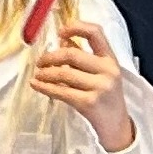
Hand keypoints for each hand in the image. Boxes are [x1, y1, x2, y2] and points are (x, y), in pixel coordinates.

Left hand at [30, 21, 134, 150]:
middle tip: (40, 62)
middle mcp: (108, 70)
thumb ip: (83, 57)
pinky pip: (60, 91)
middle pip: (72, 54)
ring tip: (38, 74)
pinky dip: (44, 87)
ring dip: (45, 73)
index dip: (76, 28)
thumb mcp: (100, 73)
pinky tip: (35, 84)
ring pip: (63, 73)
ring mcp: (100, 87)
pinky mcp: (89, 103)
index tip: (60, 32)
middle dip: (50, 56)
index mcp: (110, 59)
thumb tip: (62, 42)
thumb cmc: (105, 96)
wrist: (116, 125)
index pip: (96, 33)